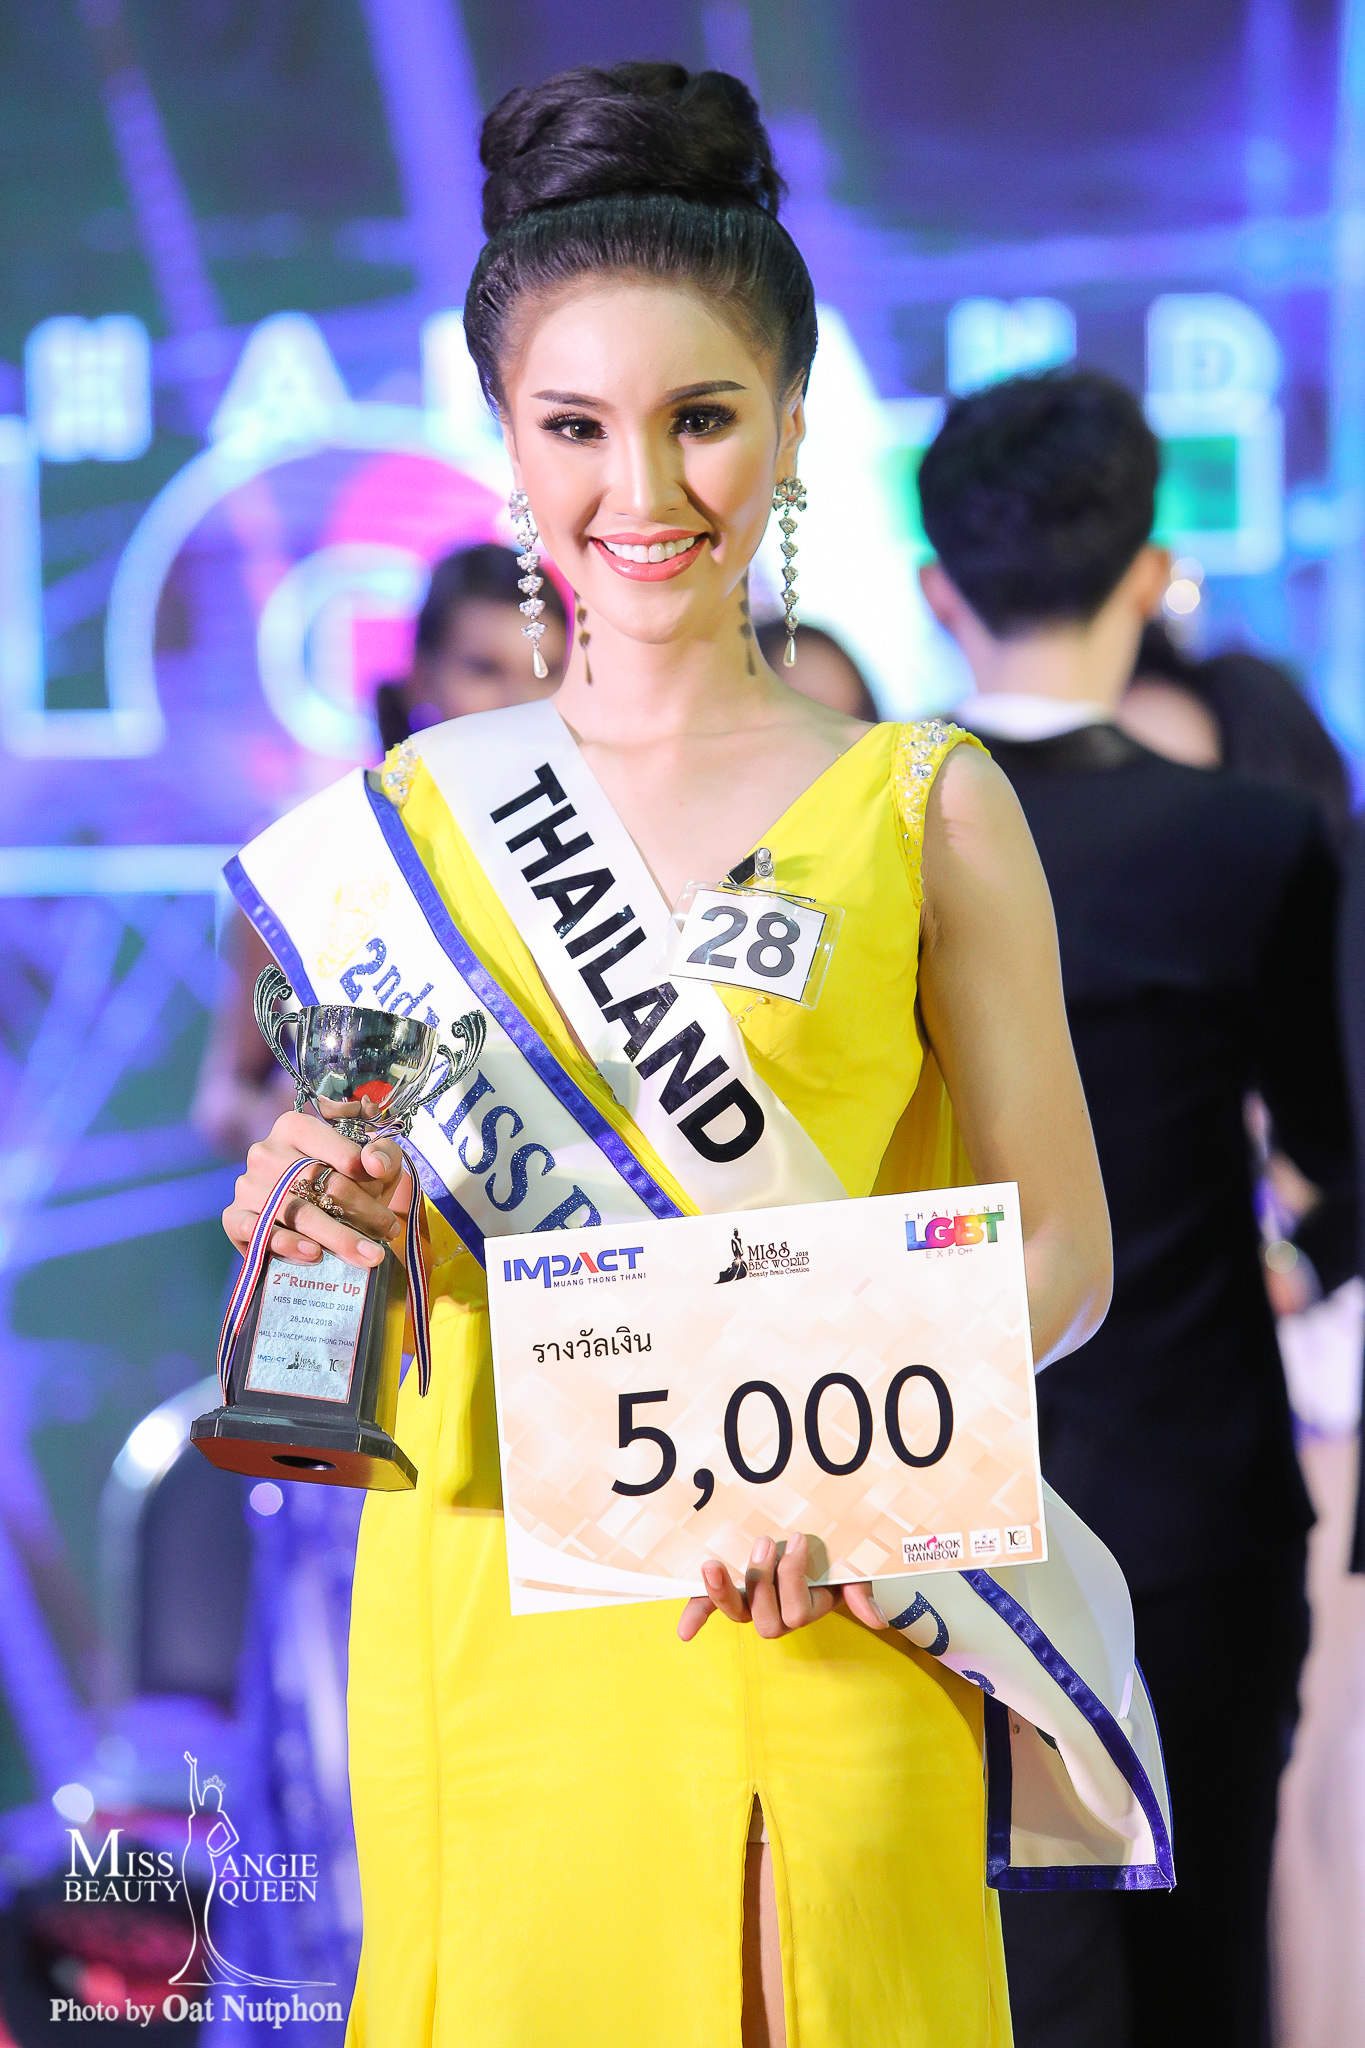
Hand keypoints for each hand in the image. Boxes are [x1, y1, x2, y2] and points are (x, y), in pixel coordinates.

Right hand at [222, 1108, 410, 1268]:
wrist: (317, 1219)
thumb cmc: (350, 1184)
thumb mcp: (374, 1164)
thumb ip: (383, 1153)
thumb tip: (374, 1162)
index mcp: (295, 1126)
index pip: (338, 1151)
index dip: (367, 1174)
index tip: (388, 1194)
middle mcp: (266, 1151)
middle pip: (317, 1182)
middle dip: (359, 1211)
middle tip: (387, 1232)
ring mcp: (247, 1184)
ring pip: (296, 1211)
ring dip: (336, 1236)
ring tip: (367, 1254)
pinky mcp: (234, 1217)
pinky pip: (259, 1231)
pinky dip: (287, 1244)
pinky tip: (314, 1254)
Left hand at [677, 1532, 887, 1641]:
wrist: (807, 1547)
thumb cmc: (830, 1561)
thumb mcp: (850, 1574)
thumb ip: (860, 1594)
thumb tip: (877, 1620)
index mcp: (803, 1609)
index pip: (797, 1612)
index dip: (793, 1577)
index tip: (798, 1539)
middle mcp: (775, 1614)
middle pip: (766, 1620)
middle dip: (763, 1581)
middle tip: (765, 1542)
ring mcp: (751, 1606)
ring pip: (736, 1614)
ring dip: (723, 1591)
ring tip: (713, 1564)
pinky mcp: (729, 1593)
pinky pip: (708, 1607)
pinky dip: (696, 1615)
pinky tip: (684, 1632)